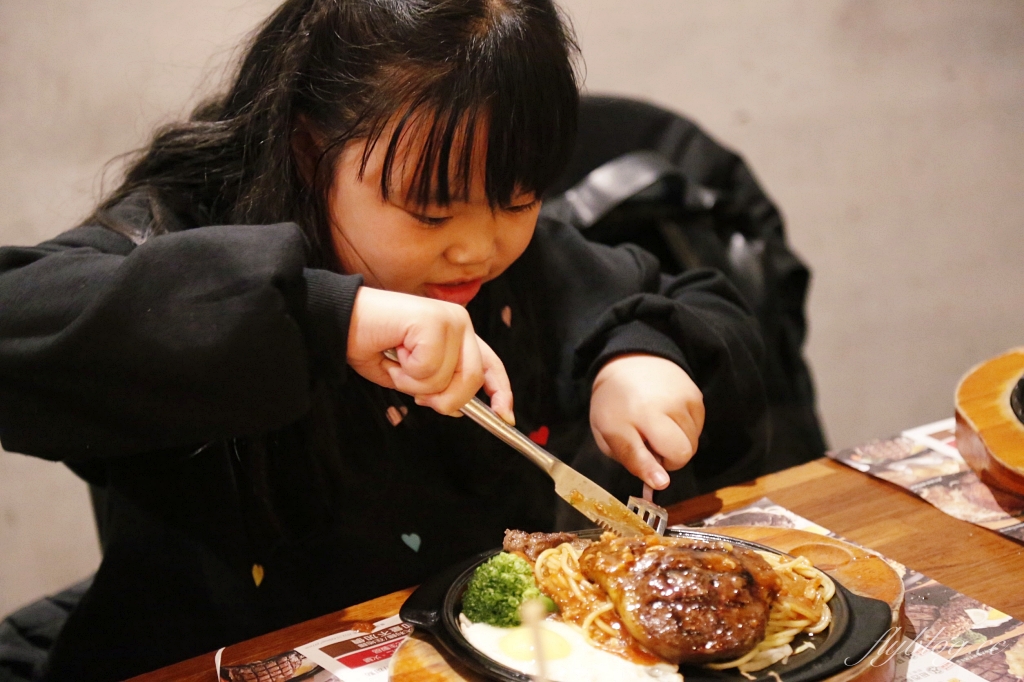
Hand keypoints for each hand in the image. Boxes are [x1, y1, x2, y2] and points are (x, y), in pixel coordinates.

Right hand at [346, 287, 513, 421]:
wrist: (340, 322)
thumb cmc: (371, 343)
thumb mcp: (411, 375)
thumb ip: (439, 388)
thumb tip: (458, 408)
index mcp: (458, 333)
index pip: (490, 365)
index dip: (500, 391)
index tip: (505, 415)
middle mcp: (460, 321)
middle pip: (472, 379)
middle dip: (442, 397)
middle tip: (412, 386)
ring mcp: (450, 318)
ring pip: (447, 379)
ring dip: (414, 382)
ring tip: (397, 359)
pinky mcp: (434, 321)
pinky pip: (428, 369)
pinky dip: (405, 372)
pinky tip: (393, 350)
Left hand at [589, 353, 703, 489]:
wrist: (632, 362)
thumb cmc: (616, 404)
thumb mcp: (608, 432)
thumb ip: (630, 458)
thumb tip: (659, 483)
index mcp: (628, 417)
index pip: (641, 450)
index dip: (653, 471)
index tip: (660, 482)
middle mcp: (659, 407)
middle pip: (681, 453)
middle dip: (669, 459)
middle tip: (653, 446)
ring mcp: (682, 400)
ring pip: (692, 443)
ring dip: (677, 444)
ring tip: (659, 427)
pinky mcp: (697, 396)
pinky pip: (698, 429)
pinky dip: (686, 431)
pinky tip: (670, 418)